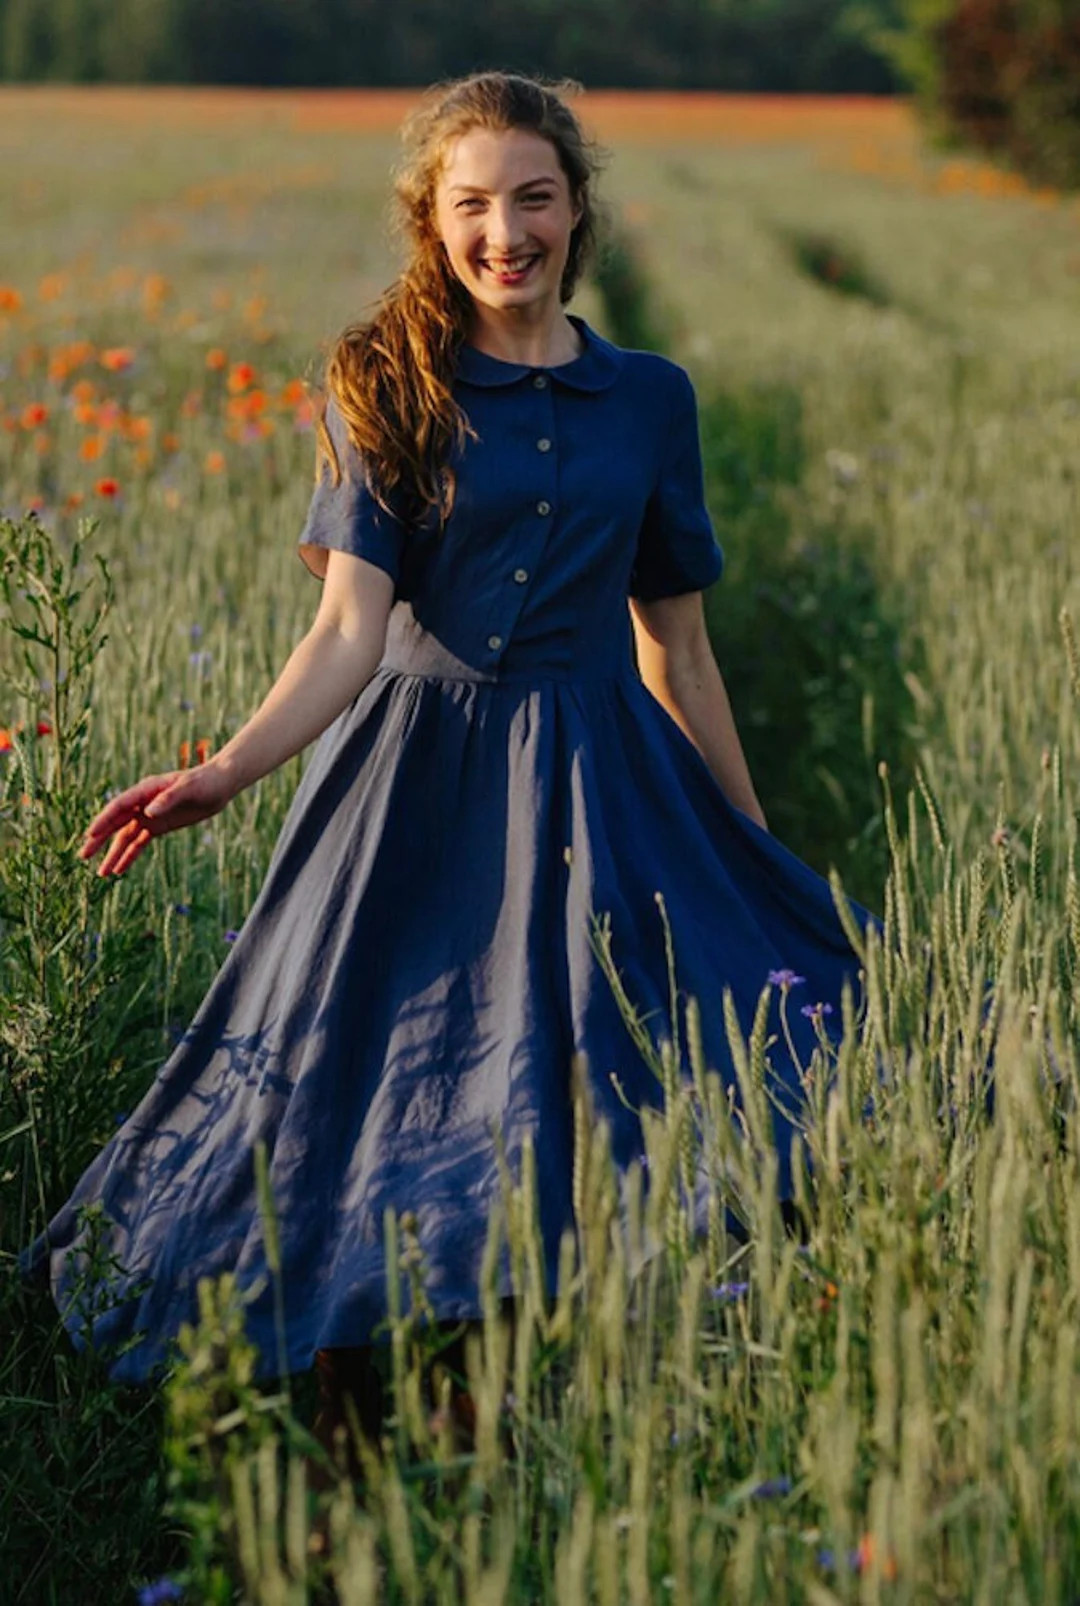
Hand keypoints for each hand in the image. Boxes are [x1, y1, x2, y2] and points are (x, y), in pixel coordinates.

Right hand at [79, 761, 235, 876]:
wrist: (219, 786)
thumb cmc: (204, 782)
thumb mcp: (188, 788)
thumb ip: (168, 799)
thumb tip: (148, 813)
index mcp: (145, 790)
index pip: (119, 807)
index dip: (104, 820)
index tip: (91, 834)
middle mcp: (142, 804)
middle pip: (115, 823)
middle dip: (99, 840)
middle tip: (83, 855)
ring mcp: (149, 816)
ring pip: (125, 837)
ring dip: (112, 854)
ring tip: (100, 873)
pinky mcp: (158, 827)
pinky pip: (139, 843)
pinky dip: (129, 856)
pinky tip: (118, 870)